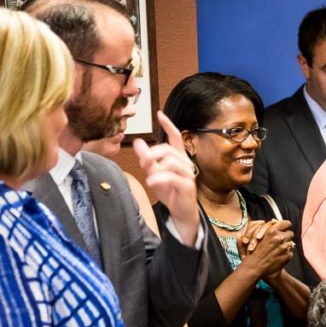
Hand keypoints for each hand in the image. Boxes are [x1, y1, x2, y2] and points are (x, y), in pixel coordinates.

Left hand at [134, 111, 199, 245]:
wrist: (180, 212)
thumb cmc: (169, 191)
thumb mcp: (154, 173)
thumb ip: (147, 159)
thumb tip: (137, 142)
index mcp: (178, 157)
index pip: (175, 137)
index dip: (168, 125)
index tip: (159, 114)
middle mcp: (186, 163)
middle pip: (169, 149)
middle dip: (153, 153)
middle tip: (142, 161)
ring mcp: (188, 175)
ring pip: (171, 162)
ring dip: (156, 166)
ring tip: (147, 174)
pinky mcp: (187, 186)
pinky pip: (172, 177)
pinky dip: (159, 178)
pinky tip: (151, 181)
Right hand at [238, 220, 294, 279]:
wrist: (255, 267)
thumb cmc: (253, 251)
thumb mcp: (255, 236)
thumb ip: (265, 227)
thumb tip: (274, 220)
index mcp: (272, 231)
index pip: (287, 223)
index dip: (285, 226)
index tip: (284, 228)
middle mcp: (279, 238)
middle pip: (290, 233)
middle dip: (286, 236)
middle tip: (280, 241)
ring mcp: (284, 247)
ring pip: (291, 242)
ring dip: (286, 245)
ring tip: (278, 249)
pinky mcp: (287, 255)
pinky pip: (290, 251)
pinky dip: (286, 253)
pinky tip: (278, 255)